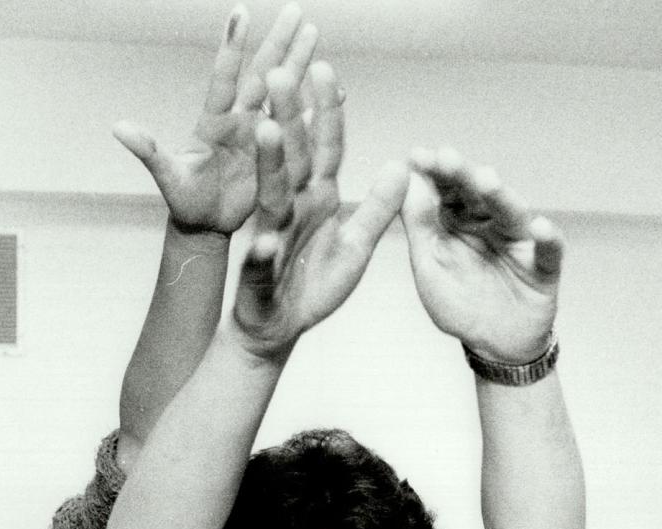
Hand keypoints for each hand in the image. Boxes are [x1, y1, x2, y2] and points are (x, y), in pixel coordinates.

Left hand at [113, 3, 319, 234]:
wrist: (206, 223)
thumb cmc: (185, 200)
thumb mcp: (168, 177)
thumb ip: (149, 151)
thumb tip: (118, 128)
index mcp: (214, 121)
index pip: (225, 76)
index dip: (233, 46)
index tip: (241, 11)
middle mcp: (239, 120)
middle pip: (262, 74)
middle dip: (278, 42)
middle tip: (296, 11)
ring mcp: (259, 133)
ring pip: (283, 92)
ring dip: (300, 63)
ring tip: (314, 33)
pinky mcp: (276, 152)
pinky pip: (299, 125)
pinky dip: (316, 108)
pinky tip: (334, 89)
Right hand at [230, 63, 406, 359]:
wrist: (276, 327)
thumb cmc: (315, 285)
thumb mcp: (357, 247)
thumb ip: (378, 209)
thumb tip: (402, 165)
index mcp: (318, 199)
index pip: (325, 148)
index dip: (328, 111)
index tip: (325, 68)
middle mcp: (292, 210)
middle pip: (291, 158)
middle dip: (287, 117)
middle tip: (280, 73)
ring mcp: (273, 238)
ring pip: (271, 198)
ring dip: (269, 166)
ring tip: (267, 131)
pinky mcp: (260, 277)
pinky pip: (262, 265)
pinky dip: (263, 255)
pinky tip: (265, 243)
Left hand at [401, 148, 561, 363]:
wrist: (493, 345)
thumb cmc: (460, 305)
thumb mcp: (429, 267)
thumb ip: (420, 228)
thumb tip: (406, 184)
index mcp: (459, 222)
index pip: (447, 191)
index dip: (434, 173)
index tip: (418, 155)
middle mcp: (490, 224)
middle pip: (478, 195)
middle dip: (463, 176)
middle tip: (446, 157)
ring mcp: (518, 242)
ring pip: (512, 214)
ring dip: (500, 196)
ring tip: (486, 180)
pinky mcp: (544, 267)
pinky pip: (549, 251)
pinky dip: (547, 238)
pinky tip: (538, 227)